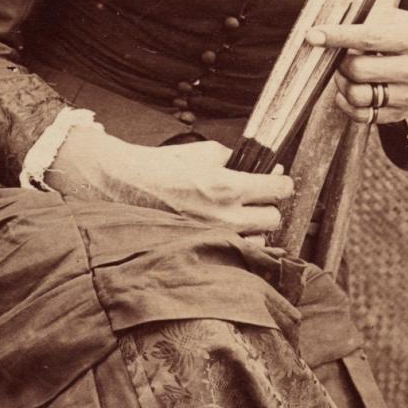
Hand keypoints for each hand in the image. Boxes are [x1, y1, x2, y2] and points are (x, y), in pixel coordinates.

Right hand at [46, 131, 293, 236]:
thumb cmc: (160, 167)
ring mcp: (213, 239)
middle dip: (268, 207)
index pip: (278, 190)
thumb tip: (261, 167)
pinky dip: (235, 246)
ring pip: (257, 242)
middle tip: (257, 199)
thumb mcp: (202, 152)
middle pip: (273, 219)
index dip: (284, 184)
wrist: (123, 187)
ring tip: (237, 218)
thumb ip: (235, 160)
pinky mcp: (201, 252)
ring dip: (253, 230)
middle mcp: (224, 217)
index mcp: (226, 186)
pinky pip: (234, 255)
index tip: (281, 183)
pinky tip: (225, 234)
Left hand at [306, 5, 407, 127]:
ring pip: (358, 95)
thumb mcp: (402, 19)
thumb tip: (331, 20)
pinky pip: (362, 115)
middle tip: (339, 55)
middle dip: (340, 61)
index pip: (370, 38)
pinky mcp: (401, 114)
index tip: (312, 35)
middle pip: (359, 69)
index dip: (338, 36)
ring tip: (345, 72)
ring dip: (341, 82)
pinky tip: (346, 91)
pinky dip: (346, 103)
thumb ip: (371, 18)